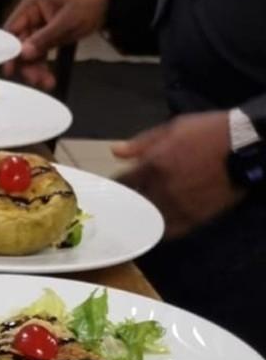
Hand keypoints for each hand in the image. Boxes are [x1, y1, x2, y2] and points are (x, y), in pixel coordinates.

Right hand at [2, 0, 108, 90]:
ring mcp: (40, 27)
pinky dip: (45, 66)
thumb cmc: (88, 1)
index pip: (12, 29)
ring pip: (31, 52)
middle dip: (27, 63)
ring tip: (46, 83)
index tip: (10, 69)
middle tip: (34, 80)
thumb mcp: (67, 20)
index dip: (8, 49)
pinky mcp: (49, 36)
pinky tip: (49, 79)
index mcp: (31, 4)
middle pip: (20, 44)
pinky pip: (42, 54)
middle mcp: (32, 16)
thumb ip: (44, 38)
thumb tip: (24, 53)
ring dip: (36, 68)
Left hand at [114, 112, 245, 237]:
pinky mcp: (194, 217)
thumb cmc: (208, 132)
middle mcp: (160, 188)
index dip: (116, 187)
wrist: (246, 145)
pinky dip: (159, 230)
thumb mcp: (173, 128)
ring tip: (136, 217)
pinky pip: (168, 231)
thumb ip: (142, 142)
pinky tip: (155, 226)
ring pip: (147, 219)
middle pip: (131, 204)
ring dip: (140, 218)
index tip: (114, 189)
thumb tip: (114, 152)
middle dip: (126, 203)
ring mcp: (177, 205)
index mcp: (151, 165)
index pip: (121, 183)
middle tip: (123, 205)